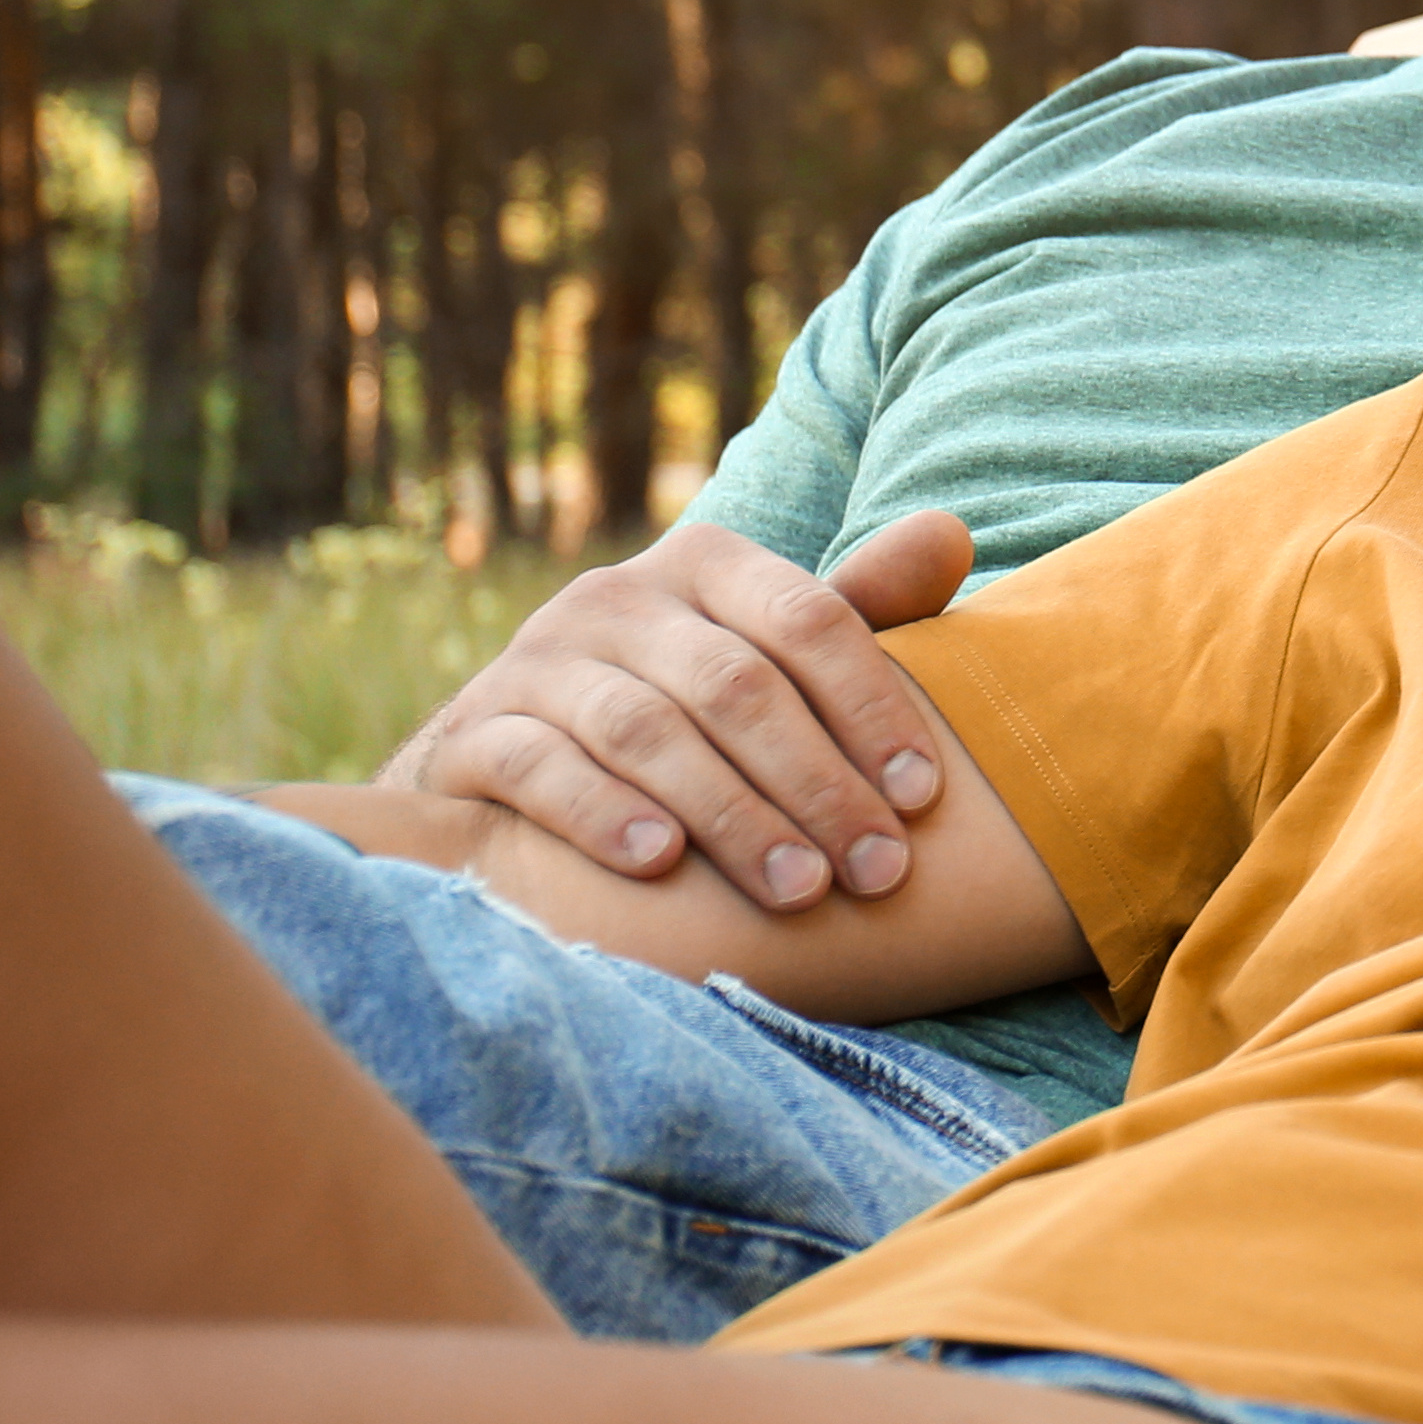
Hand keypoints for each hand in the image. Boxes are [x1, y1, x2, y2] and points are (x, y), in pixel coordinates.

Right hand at [379, 510, 973, 907]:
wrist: (507, 762)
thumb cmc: (682, 710)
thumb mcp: (768, 653)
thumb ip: (861, 605)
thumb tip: (950, 532)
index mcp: (706, 562)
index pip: (808, 619)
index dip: (873, 707)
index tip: (923, 798)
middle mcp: (615, 596)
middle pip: (736, 685)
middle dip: (817, 784)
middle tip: (877, 871)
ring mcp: (535, 660)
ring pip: (647, 730)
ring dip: (731, 815)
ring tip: (797, 890)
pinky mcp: (472, 732)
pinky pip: (540, 766)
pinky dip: (602, 812)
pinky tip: (660, 863)